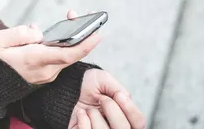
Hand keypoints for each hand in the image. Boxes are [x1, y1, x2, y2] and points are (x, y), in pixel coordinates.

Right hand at [0, 11, 101, 84]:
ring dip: (72, 39)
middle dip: (82, 34)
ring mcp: (46, 74)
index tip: (98, 33)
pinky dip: (62, 45)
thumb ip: (19, 34)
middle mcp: (45, 69)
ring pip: (66, 55)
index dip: (85, 44)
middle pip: (71, 53)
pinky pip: (58, 58)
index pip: (66, 54)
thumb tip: (38, 33)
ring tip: (71, 18)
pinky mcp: (45, 74)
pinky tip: (54, 33)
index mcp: (34, 59)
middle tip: (85, 15)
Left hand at [64, 11, 145, 128]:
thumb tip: (126, 101)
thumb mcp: (104, 80)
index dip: (130, 109)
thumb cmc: (86, 84)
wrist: (65, 86)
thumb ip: (119, 90)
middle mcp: (114, 127)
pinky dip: (84, 122)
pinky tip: (81, 114)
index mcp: (124, 116)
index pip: (139, 122)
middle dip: (112, 109)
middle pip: (124, 128)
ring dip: (96, 116)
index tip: (119, 95)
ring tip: (89, 108)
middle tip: (101, 99)